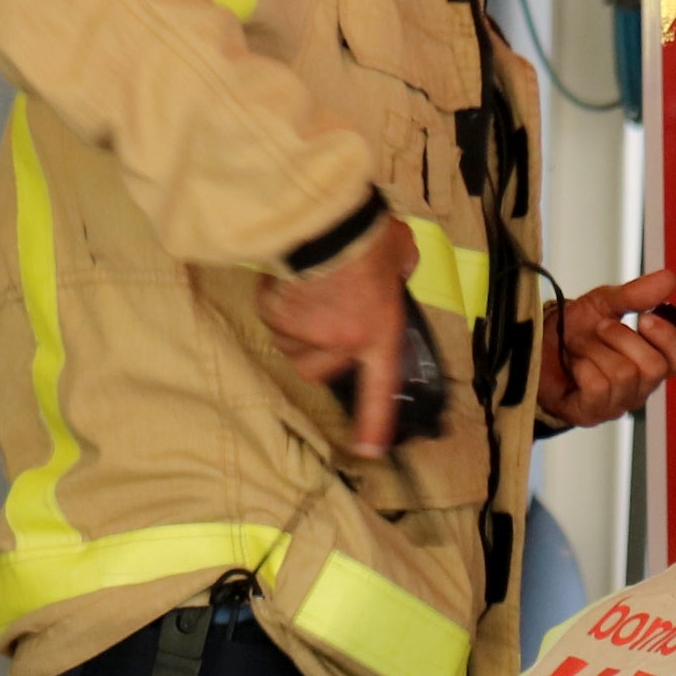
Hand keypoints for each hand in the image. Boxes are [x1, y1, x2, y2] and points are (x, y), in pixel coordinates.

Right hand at [259, 216, 419, 457]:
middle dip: (319, 351)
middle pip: (317, 370)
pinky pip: (272, 319)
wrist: (326, 223)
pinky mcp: (273, 314)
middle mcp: (339, 342)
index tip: (369, 452)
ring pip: (291, 346)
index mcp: (377, 334)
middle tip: (328, 319)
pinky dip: (278, 304)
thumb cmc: (369, 239)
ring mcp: (303, 332)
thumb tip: (399, 269)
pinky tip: (292, 278)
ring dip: (297, 329)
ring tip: (311, 291)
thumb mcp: (402, 255)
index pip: (378, 388)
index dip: (374, 423)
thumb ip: (402, 271)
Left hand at [543, 266, 675, 429]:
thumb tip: (669, 278)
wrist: (535, 346)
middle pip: (653, 367)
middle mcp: (641, 386)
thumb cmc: (574, 329)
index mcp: (653, 360)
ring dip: (595, 351)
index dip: (669, 339)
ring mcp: (618, 403)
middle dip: (621, 338)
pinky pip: (598, 387)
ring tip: (580, 346)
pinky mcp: (591, 413)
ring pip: (624, 375)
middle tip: (600, 328)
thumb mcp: (603, 304)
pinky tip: (574, 366)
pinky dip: (582, 368)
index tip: (645, 319)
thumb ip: (636, 294)